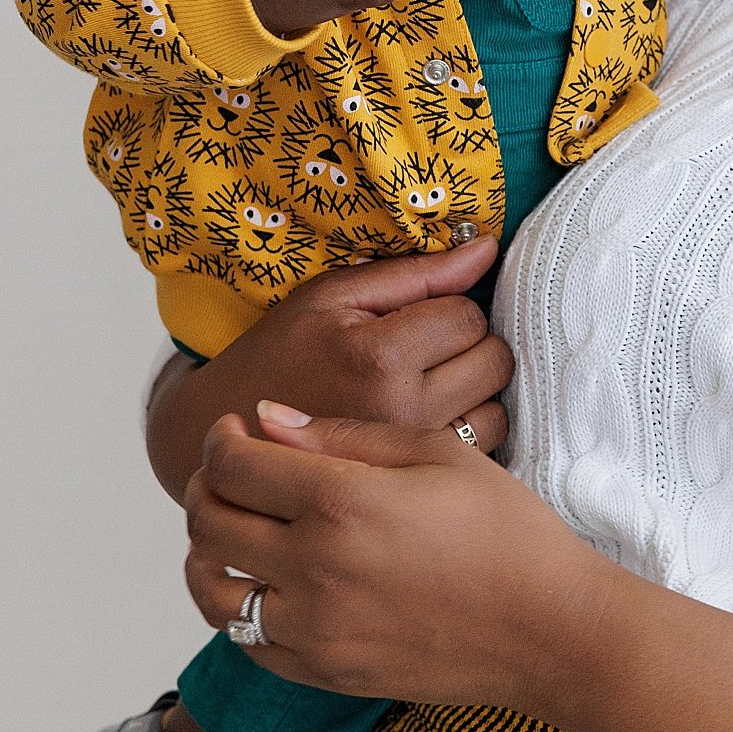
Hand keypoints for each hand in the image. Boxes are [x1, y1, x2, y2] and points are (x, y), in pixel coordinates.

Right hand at [145, 234, 510, 495]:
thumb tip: (487, 249)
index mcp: (379, 357)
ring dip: (476, 390)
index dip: (449, 306)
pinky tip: (430, 417)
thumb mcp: (334, 295)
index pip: (468, 316)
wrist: (235, 428)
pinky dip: (468, 427)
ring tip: (428, 383)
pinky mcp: (416, 482)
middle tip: (427, 347)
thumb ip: (416, 273)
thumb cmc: (282, 351)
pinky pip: (483, 447)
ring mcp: (412, 454)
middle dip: (470, 345)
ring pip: (497, 409)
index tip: (416, 316)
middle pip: (494, 360)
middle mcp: (404, 410)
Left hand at [184, 400, 732, 731]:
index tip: (239, 432)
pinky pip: (245, 640)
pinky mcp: (322, 671)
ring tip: (240, 532)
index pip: (232, 464)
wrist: (549, 630)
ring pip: (210, 588)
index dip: (223, 439)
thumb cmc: (506, 531)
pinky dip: (241, 607)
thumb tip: (268, 420)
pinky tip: (271, 585)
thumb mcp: (438, 454)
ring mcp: (313, 629)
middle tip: (236, 474)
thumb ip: (345, 434)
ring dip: (209, 552)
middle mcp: (313, 567)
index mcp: (341, 501)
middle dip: (209, 486)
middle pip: (208, 521)